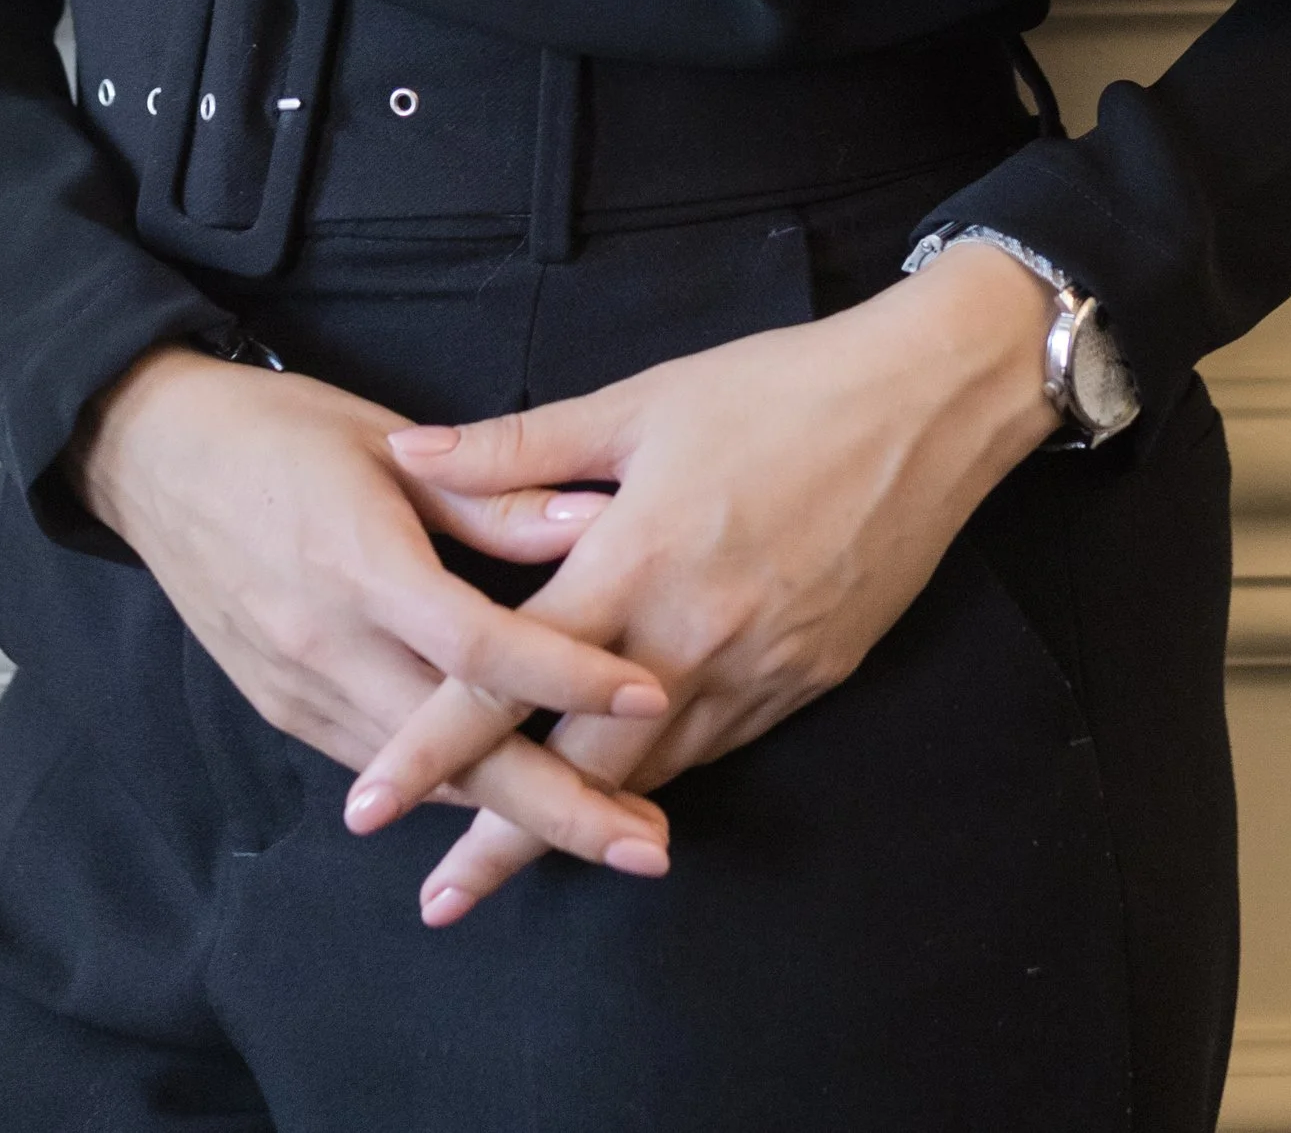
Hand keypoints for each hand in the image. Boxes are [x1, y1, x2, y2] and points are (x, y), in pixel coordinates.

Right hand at [73, 345, 674, 877]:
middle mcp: (327, 644)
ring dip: (514, 816)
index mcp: (360, 562)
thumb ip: (490, 494)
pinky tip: (512, 803)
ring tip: (609, 834)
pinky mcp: (282, 710)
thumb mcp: (388, 441)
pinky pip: (381, 764)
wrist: (153, 459)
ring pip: (422, 778)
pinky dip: (450, 789)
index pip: (480, 646)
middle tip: (649, 845)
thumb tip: (598, 518)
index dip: (569, 675)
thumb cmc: (279, 431)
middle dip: (560, 807)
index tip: (652, 694)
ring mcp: (298, 688)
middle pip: (458, 752)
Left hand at [357, 242, 1060, 922]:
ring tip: (517, 857)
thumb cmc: (775, 389)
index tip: (366, 806)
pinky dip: (662, 776)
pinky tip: (628, 792)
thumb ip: (518, 447)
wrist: (923, 407)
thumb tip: (409, 454)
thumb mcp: (638, 403)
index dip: (432, 746)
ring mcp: (757, 670)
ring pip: (652, 774)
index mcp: (633, 562)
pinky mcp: (808, 680)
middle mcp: (690, 638)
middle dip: (503, 839)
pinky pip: (716, 746)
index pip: (508, 676)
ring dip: (585, 820)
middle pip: (578, 770)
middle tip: (438, 900)